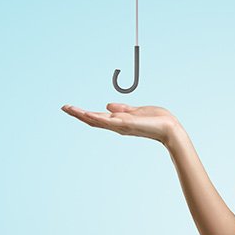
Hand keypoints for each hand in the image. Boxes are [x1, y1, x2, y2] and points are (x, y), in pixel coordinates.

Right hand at [61, 103, 181, 144]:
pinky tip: (87, 114)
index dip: (84, 113)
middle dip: (78, 114)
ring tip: (69, 108)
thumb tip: (108, 106)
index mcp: (119, 121)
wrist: (170, 128)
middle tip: (64, 107)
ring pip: (98, 121)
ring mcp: (121, 126)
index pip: (98, 117)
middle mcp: (117, 125)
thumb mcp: (136, 111)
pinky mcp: (127, 125)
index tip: (71, 107)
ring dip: (83, 114)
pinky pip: (109, 121)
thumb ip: (123, 109)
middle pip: (93, 120)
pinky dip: (98, 118)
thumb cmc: (157, 120)